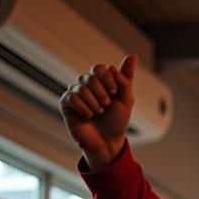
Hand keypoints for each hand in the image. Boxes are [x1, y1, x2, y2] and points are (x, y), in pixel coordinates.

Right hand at [59, 55, 136, 169]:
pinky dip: (84, 108)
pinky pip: (72, 97)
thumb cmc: (117, 122)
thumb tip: (133, 56)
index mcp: (100, 82)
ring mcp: (75, 93)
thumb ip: (127, 79)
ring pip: (81, 87)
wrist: (107, 142)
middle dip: (102, 93)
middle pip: (90, 76)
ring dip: (94, 103)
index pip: (100, 68)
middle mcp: (86, 85)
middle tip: (106, 106)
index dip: (108, 79)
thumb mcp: (126, 100)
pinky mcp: (66, 103)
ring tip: (98, 113)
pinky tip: (89, 116)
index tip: (114, 92)